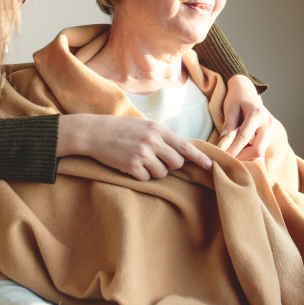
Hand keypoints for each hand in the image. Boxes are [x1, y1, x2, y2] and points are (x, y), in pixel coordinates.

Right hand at [57, 114, 211, 179]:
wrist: (94, 133)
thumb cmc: (120, 129)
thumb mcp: (144, 126)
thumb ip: (161, 137)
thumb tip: (181, 152)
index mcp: (157, 129)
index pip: (184, 146)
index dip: (199, 157)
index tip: (210, 166)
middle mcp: (152, 141)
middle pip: (176, 163)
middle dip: (170, 166)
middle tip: (157, 161)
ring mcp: (142, 154)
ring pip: (162, 173)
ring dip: (154, 172)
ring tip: (140, 161)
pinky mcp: (131, 166)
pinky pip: (146, 179)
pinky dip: (140, 176)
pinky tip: (130, 166)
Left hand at [220, 75, 275, 159]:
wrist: (247, 91)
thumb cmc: (237, 98)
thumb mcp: (230, 108)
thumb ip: (228, 125)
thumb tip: (224, 143)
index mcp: (257, 114)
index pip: (244, 137)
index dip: (233, 149)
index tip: (223, 156)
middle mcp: (267, 123)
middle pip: (258, 149)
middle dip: (243, 156)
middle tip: (229, 157)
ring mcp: (272, 129)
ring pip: (261, 151)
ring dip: (246, 155)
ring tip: (234, 151)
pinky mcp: (271, 133)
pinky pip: (262, 148)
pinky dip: (251, 152)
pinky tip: (241, 150)